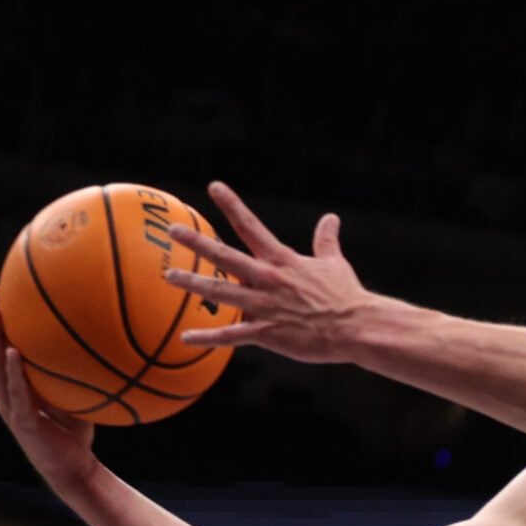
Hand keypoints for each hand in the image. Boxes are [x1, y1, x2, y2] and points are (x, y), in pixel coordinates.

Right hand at [0, 284, 97, 487]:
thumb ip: (77, 371)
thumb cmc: (74, 430)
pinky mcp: (21, 421)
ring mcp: (9, 406)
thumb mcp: (74, 394)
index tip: (0, 289)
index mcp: (12, 384)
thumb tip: (100, 339)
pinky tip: (13, 351)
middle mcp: (4, 392)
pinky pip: (17, 392)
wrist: (73, 468)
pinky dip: (13, 372)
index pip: (0, 345)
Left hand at [164, 181, 365, 361]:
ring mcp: (265, 306)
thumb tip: (331, 218)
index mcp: (282, 260)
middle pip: (226, 257)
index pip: (251, 226)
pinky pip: (231, 336)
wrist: (356, 327)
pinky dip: (208, 337)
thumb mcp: (334, 263)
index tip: (213, 186)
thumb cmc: (347, 296)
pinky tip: (186, 338)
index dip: (232, 204)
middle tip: (173, 230)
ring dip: (193, 283)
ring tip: (169, 276)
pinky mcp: (267, 333)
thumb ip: (326, 240)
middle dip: (197, 243)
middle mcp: (268, 279)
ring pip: (221, 292)